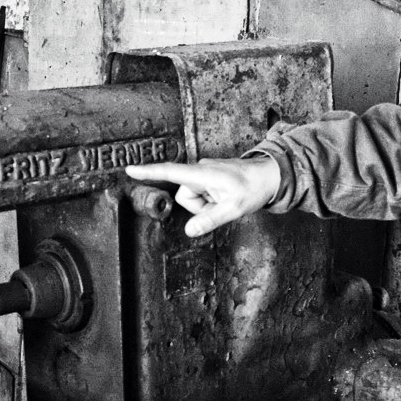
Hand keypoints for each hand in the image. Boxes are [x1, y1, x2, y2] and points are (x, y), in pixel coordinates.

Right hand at [124, 156, 281, 236]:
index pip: (171, 172)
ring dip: (205, 204)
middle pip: (184, 196)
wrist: (270, 175)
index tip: (130, 170)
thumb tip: (189, 230)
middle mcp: (201, 170)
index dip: (149, 172)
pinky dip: (210, 201)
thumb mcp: (233, 209)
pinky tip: (225, 198)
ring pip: (192, 197)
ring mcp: (205, 172)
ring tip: (225, 201)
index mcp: (203, 174)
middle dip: (198, 207)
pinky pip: (200, 194)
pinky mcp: (208, 176)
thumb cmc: (254, 188)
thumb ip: (209, 220)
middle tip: (221, 206)